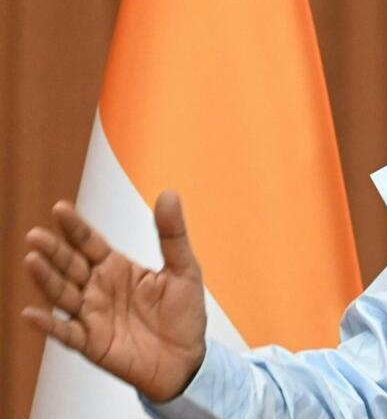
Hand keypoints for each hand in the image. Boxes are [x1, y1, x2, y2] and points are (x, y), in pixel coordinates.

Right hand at [22, 191, 208, 401]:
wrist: (187, 359)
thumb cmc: (184, 314)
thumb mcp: (184, 269)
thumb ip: (172, 234)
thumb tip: (169, 194)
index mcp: (117, 268)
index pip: (90, 242)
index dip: (75, 227)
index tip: (60, 208)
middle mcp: (99, 288)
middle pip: (70, 265)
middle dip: (53, 250)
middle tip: (36, 235)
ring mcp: (92, 315)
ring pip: (63, 294)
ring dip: (46, 279)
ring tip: (32, 260)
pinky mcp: (91, 342)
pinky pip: (65, 333)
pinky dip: (48, 325)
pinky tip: (31, 314)